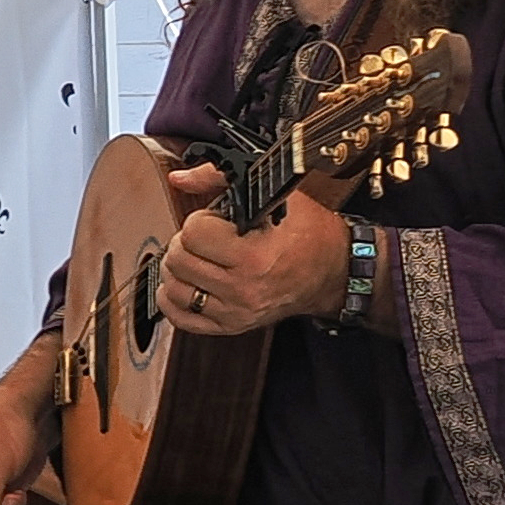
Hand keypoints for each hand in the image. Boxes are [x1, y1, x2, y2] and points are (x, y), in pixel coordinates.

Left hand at [158, 163, 348, 332]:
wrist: (332, 272)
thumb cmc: (308, 233)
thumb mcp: (273, 195)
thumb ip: (220, 179)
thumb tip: (179, 177)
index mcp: (254, 256)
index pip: (193, 234)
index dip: (201, 220)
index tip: (217, 221)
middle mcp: (243, 289)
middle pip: (178, 261)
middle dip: (186, 242)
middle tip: (206, 238)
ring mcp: (235, 312)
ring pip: (172, 290)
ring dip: (179, 269)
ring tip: (199, 258)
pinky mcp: (230, 326)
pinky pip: (180, 318)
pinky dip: (175, 299)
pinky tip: (189, 282)